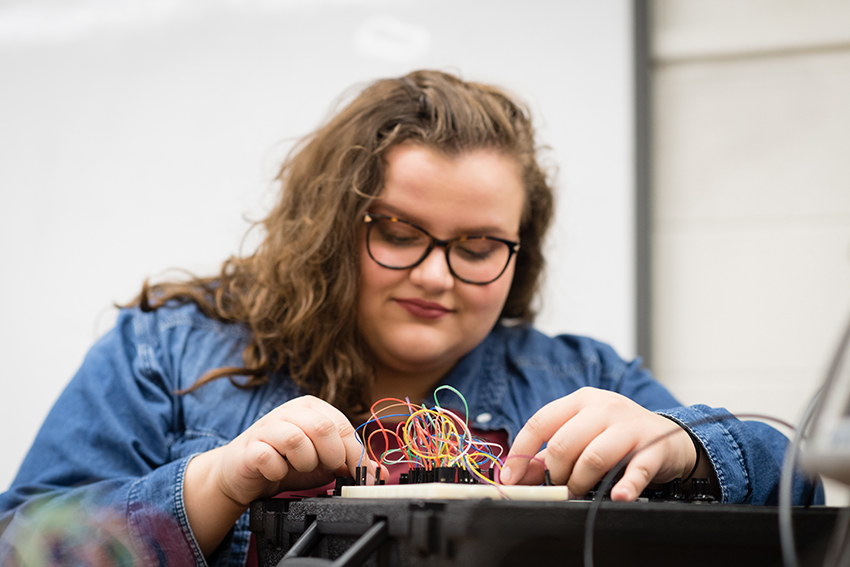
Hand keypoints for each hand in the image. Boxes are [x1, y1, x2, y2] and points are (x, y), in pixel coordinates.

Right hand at [184, 395, 380, 554]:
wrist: (244, 475)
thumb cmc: (286, 463)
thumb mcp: (324, 463)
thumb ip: (350, 464)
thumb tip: (381, 473)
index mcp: (311, 408)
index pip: (342, 425)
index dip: (353, 453)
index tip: (357, 473)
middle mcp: (289, 411)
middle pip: (322, 428)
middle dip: (331, 456)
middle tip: (326, 468)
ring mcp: (267, 427)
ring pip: (296, 440)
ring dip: (305, 463)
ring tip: (301, 468)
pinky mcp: (249, 447)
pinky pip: (270, 457)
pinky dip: (279, 471)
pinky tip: (278, 472)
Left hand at [500, 387, 696, 501]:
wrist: (670, 436)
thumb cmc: (617, 437)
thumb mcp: (582, 435)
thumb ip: (548, 454)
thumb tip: (518, 474)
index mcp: (580, 400)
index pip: (540, 422)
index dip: (520, 452)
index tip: (510, 478)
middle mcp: (603, 407)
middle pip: (563, 443)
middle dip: (556, 473)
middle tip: (561, 486)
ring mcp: (629, 425)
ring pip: (593, 457)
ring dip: (581, 482)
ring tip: (583, 491)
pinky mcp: (653, 447)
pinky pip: (636, 469)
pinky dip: (625, 485)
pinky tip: (618, 496)